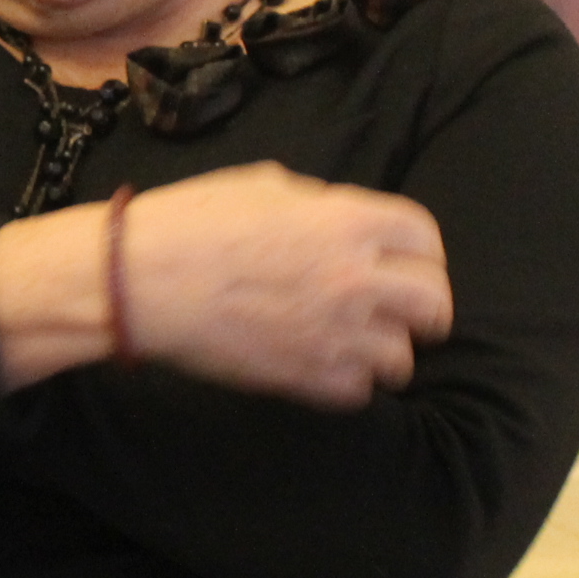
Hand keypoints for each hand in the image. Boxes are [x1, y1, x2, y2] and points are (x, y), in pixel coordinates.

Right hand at [119, 163, 450, 407]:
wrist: (145, 280)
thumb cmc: (194, 222)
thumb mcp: (265, 184)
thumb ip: (319, 203)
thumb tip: (336, 220)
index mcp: (347, 220)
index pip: (425, 237)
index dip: (422, 251)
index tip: (412, 262)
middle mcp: (355, 277)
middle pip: (433, 303)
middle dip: (425, 308)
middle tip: (407, 313)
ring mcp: (335, 333)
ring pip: (403, 358)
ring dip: (387, 351)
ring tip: (362, 345)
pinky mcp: (306, 377)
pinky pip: (360, 392)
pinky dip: (351, 383)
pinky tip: (329, 366)